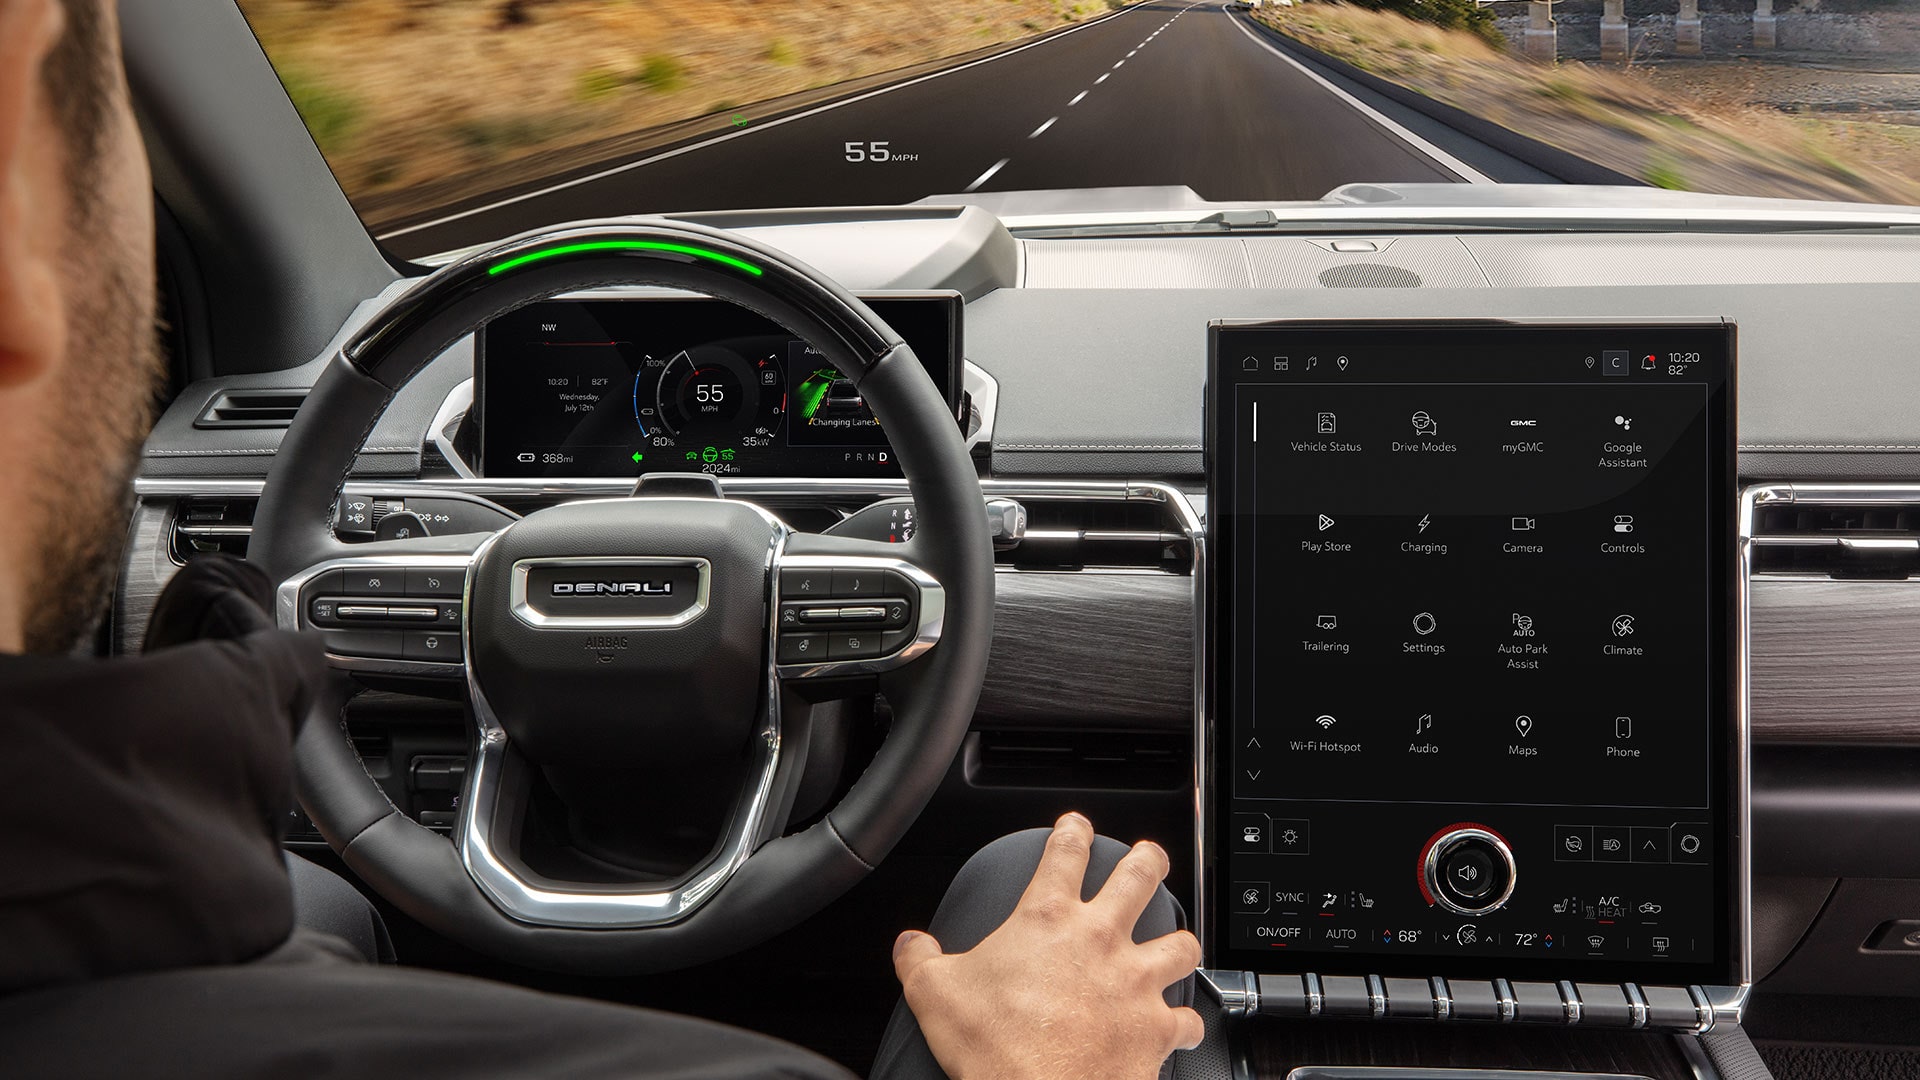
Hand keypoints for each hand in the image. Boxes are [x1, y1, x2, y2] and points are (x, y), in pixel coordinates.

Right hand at [892, 813, 1202, 1079]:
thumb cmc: (996, 1045)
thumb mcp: (934, 994)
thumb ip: (920, 960)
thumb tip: (910, 943)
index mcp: (1047, 920)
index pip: (1064, 853)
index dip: (1072, 831)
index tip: (1076, 825)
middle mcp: (1100, 940)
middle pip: (1138, 877)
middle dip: (1147, 860)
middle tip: (1149, 856)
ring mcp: (1135, 981)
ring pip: (1179, 942)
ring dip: (1178, 941)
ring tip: (1176, 941)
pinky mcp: (1157, 1027)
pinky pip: (1187, 1017)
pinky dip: (1186, 1021)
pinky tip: (1183, 1024)